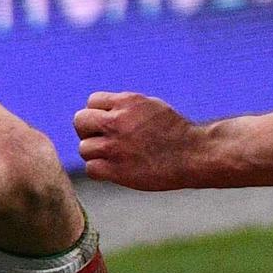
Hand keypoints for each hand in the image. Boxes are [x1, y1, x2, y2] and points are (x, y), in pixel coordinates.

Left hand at [74, 91, 206, 189]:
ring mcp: (115, 146)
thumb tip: (100, 111)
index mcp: (126, 102)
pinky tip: (114, 169)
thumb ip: (124, 107)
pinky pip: (91, 168)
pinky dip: (100, 170)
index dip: (98, 113)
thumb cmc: (174, 131)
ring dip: (95, 153)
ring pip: (84, 148)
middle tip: (102, 139)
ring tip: (114, 156)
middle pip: (80, 121)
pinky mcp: (117, 170)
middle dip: (88, 130)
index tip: (108, 124)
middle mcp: (117, 122)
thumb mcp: (149, 106)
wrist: (193, 154)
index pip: (92, 102)